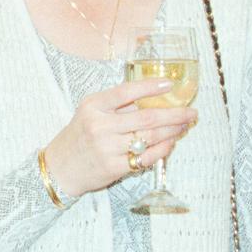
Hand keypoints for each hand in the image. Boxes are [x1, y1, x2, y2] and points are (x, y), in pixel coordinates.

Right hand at [42, 79, 196, 198]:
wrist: (60, 167)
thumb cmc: (79, 137)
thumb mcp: (89, 113)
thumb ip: (116, 106)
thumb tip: (153, 100)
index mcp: (93, 106)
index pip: (126, 92)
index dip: (150, 87)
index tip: (170, 84)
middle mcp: (100, 126)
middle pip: (146, 117)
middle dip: (174, 114)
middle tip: (191, 112)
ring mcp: (107, 148)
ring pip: (150, 137)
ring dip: (173, 131)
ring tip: (184, 126)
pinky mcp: (114, 167)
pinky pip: (146, 157)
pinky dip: (163, 149)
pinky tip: (170, 143)